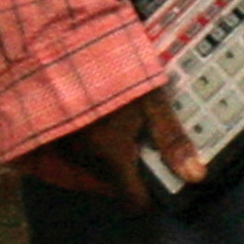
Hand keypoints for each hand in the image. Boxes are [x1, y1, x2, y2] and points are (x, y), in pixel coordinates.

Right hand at [17, 85, 203, 211]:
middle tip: (144, 141)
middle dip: (130, 170)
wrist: (60, 43)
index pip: (132, 200)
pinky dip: (88, 145)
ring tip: (122, 126)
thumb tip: (197, 177)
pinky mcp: (47, 134)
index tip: (161, 184)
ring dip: (108, 156)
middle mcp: (82, 158)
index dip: (150, 197)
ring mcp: (61, 147)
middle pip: (114, 183)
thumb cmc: (114, 69)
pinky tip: (98, 120)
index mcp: (111, 154)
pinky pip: (73, 153)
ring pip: (93, 168)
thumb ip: (172, 138)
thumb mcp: (151, 99)